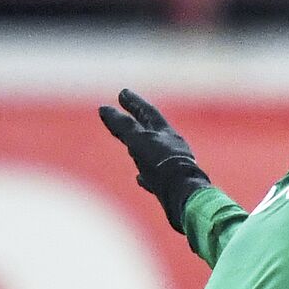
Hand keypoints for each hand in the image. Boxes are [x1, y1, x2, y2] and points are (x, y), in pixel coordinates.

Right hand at [99, 89, 210, 233]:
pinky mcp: (170, 186)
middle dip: (137, 120)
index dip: (134, 102)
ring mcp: (172, 166)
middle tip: (125, 111)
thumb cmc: (163, 164)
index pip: (148, 113)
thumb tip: (104, 108)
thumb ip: (123, 126)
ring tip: (130, 146)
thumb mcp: (139, 141)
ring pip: (154, 152)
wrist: (184, 195)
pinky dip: (145, 174)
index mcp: (165, 133)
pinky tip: (140, 178)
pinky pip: (155, 177)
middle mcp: (171, 147)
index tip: (123, 92)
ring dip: (141, 147)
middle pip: (151, 130)